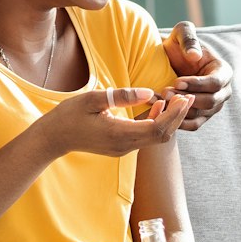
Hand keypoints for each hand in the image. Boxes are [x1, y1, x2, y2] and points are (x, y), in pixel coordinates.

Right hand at [36, 87, 190, 158]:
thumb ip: (122, 96)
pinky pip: (145, 137)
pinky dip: (155, 122)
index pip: (158, 128)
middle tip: (186, 96)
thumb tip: (149, 92)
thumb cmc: (69, 116)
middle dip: (176, 116)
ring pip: (155, 137)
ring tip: (175, 98)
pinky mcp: (121, 147)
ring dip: (167, 119)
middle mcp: (125, 146)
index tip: (184, 98)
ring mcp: (124, 149)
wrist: (53, 138)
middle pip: (162, 135)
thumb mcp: (92, 99)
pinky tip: (157, 106)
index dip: (174, 114)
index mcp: (120, 134)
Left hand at [164, 21, 232, 128]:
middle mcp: (223, 92)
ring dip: (180, 109)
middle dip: (187, 98)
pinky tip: (162, 112)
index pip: (215, 83)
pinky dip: (178, 121)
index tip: (176, 81)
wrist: (168, 61)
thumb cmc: (177, 45)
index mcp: (224, 72)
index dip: (197, 84)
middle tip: (165, 92)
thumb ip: (188, 39)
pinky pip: (193, 125)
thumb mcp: (181, 34)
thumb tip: (194, 55)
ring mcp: (214, 107)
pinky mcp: (202, 117)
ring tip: (160, 100)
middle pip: (210, 101)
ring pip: (200, 114)